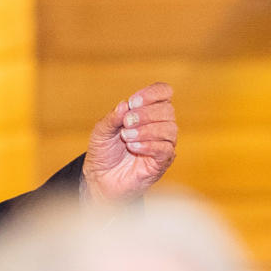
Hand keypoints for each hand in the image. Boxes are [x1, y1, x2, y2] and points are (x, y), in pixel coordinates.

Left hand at [82, 82, 176, 202]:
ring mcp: (163, 143)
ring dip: (146, 131)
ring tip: (126, 138)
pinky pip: (166, 149)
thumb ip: (112, 118)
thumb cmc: (103, 152)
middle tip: (126, 123)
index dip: (152, 93)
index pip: (163, 92)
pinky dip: (149, 145)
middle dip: (145, 114)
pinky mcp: (162, 161)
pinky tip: (133, 147)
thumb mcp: (101, 132)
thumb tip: (125, 104)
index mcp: (147, 111)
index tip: (133, 102)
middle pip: (167, 110)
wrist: (100, 178)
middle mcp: (159, 125)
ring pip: (169, 129)